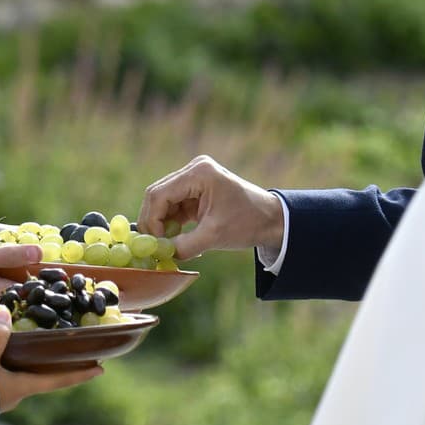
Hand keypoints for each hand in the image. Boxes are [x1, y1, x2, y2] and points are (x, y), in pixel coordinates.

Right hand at [0, 308, 102, 411]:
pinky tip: (6, 349)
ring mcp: (3, 393)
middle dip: (58, 364)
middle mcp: (17, 392)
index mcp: (24, 386)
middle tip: (71, 349)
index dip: (80, 374)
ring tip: (38, 343)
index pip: (59, 380)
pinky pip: (7, 373)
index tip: (100, 369)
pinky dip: (13, 361)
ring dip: (33, 361)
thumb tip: (6, 313)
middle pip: (45, 376)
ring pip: (25, 374)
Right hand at [137, 155, 283, 259]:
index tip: (156, 244)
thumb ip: (184, 246)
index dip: (152, 220)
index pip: (159, 194)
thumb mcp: (214, 236)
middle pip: (157, 195)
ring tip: (167, 245)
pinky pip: (173, 206)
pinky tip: (176, 240)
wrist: (271, 220)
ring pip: (162, 201)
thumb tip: (159, 254)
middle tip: (155, 247)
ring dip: (161, 224)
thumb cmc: (247, 223)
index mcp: (199, 173)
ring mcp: (194, 178)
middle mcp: (194, 170)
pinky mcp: (196, 190)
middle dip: (153, 222)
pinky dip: (171, 223)